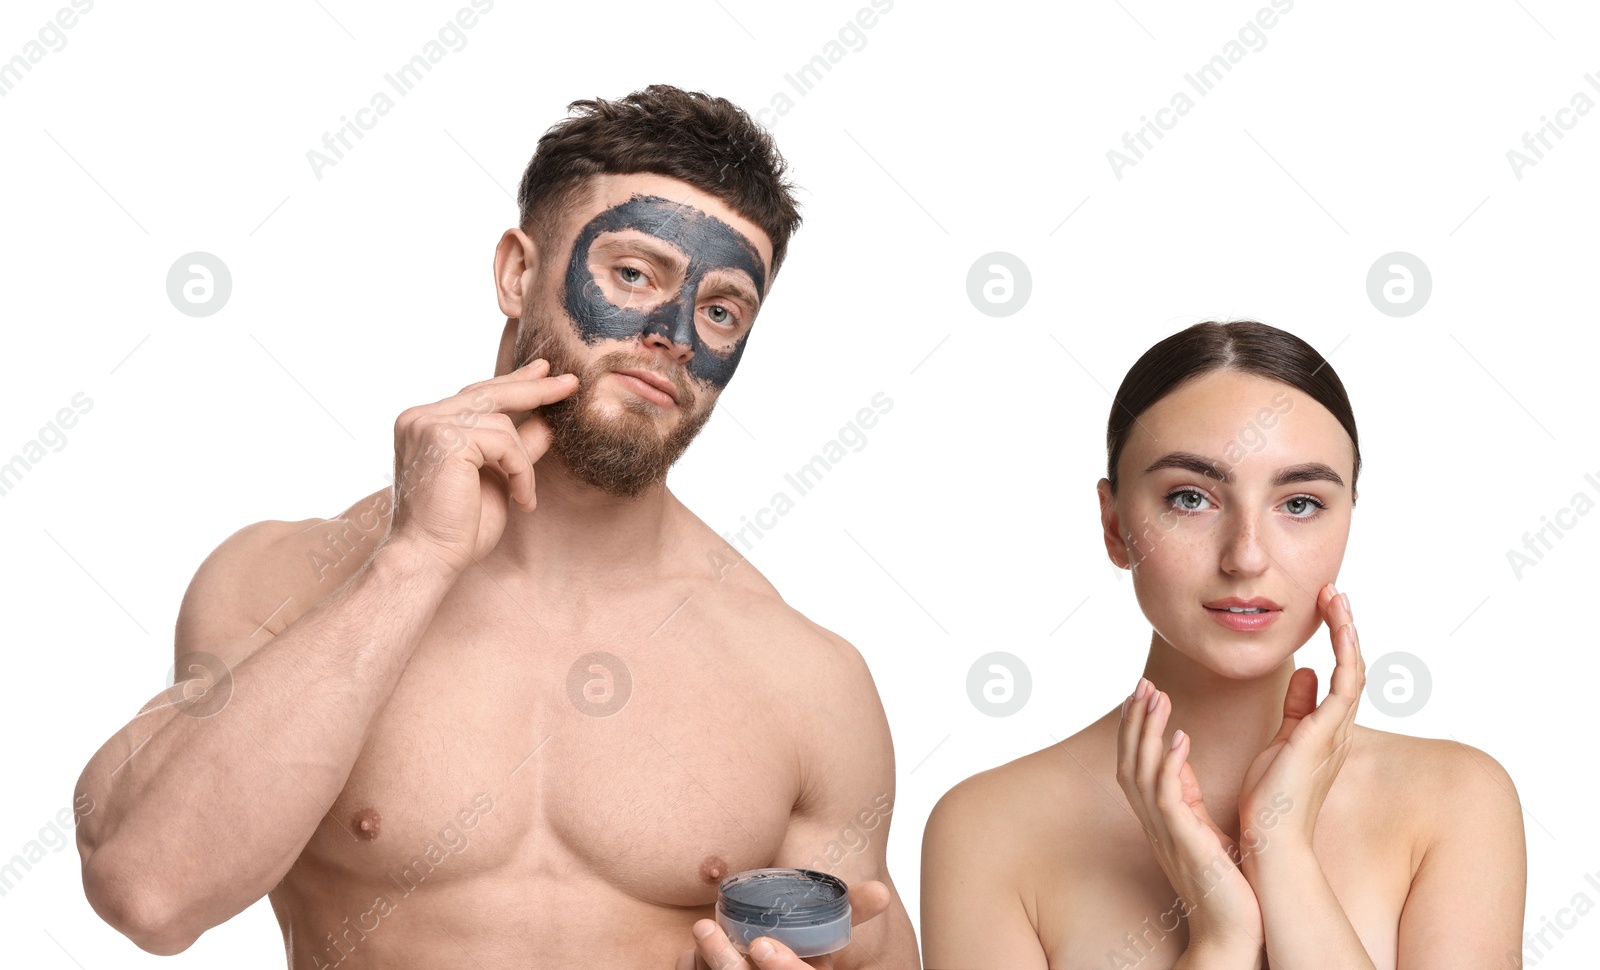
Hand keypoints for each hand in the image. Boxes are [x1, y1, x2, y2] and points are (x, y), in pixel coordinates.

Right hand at [382, 358, 578, 577]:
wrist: (429, 558)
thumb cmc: (457, 528)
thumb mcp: (497, 478)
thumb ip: (516, 448)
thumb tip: (547, 423)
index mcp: (425, 424)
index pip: (476, 394)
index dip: (514, 382)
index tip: (544, 371)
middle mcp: (420, 417)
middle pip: (489, 393)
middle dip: (534, 389)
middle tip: (570, 382)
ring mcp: (428, 424)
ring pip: (502, 424)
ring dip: (523, 463)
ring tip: (523, 497)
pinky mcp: (444, 438)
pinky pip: (505, 442)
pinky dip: (521, 471)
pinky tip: (520, 500)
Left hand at [674, 880, 889, 969]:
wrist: (771, 966)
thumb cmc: (799, 957)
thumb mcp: (827, 941)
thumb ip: (853, 913)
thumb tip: (881, 892)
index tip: (760, 945)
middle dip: (725, 963)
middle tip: (706, 928)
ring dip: (706, 963)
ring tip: (700, 930)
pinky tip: (689, 955)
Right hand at [1117, 677, 1264, 959]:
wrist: (1231, 931)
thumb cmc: (1224, 884)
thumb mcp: (1201, 829)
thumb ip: (1186, 795)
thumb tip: (1180, 758)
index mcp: (1159, 817)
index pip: (1135, 762)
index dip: (1135, 728)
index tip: (1142, 694)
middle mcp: (1154, 821)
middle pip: (1129, 760)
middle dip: (1134, 720)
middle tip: (1143, 683)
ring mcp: (1165, 831)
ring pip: (1141, 771)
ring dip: (1147, 732)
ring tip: (1158, 697)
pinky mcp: (1183, 841)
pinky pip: (1168, 797)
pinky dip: (1169, 764)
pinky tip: (1180, 738)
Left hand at [1237, 583, 1364, 856]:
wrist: (1269, 836)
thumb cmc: (1270, 796)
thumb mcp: (1281, 740)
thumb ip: (1295, 707)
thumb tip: (1301, 674)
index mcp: (1325, 728)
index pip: (1338, 675)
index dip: (1336, 640)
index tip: (1325, 606)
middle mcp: (1338, 727)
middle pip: (1352, 666)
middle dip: (1345, 627)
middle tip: (1334, 593)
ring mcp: (1335, 731)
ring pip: (1353, 670)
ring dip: (1347, 632)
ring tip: (1337, 597)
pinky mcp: (1326, 734)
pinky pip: (1346, 685)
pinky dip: (1345, 653)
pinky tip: (1341, 627)